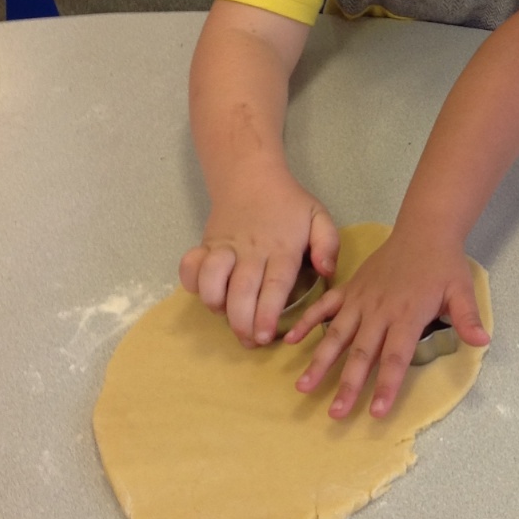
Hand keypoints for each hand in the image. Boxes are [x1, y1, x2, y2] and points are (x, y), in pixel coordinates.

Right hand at [179, 171, 338, 347]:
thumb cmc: (289, 204)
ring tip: (226, 318)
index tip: (266, 335)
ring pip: (211, 278)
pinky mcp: (205, 244)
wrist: (250, 176)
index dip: (268, 312)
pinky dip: (191, 282)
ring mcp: (224, 246)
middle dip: (242, 320)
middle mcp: (250, 249)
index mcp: (281, 247)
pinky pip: (190, 265)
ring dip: (215, 303)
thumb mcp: (318, 217)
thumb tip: (328, 271)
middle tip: (250, 342)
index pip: (274, 284)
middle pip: (241, 289)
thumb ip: (327, 244)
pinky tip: (204, 293)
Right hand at [287, 231, 489, 419]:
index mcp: (408, 314)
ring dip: (320, 361)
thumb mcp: (462, 290)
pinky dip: (306, 322)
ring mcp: (360, 299)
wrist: (423, 230)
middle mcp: (380, 310)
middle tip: (335, 413)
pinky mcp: (349, 288)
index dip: (387, 385)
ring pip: (337, 334)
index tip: (376, 412)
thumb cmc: (444, 265)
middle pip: (362, 353)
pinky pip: (324, 306)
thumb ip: (468, 318)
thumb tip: (482, 342)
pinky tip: (290, 341)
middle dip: (348, 385)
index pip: (396, 357)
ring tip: (304, 386)